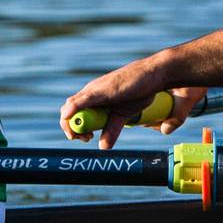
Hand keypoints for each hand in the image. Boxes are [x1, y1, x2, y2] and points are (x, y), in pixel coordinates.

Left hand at [60, 58, 202, 148]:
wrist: (155, 74)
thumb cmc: (141, 90)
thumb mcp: (123, 115)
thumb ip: (112, 129)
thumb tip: (104, 148)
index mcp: (94, 97)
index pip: (73, 111)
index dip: (74, 127)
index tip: (86, 138)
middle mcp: (90, 92)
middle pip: (68, 110)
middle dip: (71, 128)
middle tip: (85, 139)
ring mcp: (94, 90)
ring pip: (71, 106)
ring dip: (71, 124)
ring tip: (85, 136)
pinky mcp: (101, 90)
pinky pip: (81, 101)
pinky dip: (73, 110)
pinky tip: (69, 117)